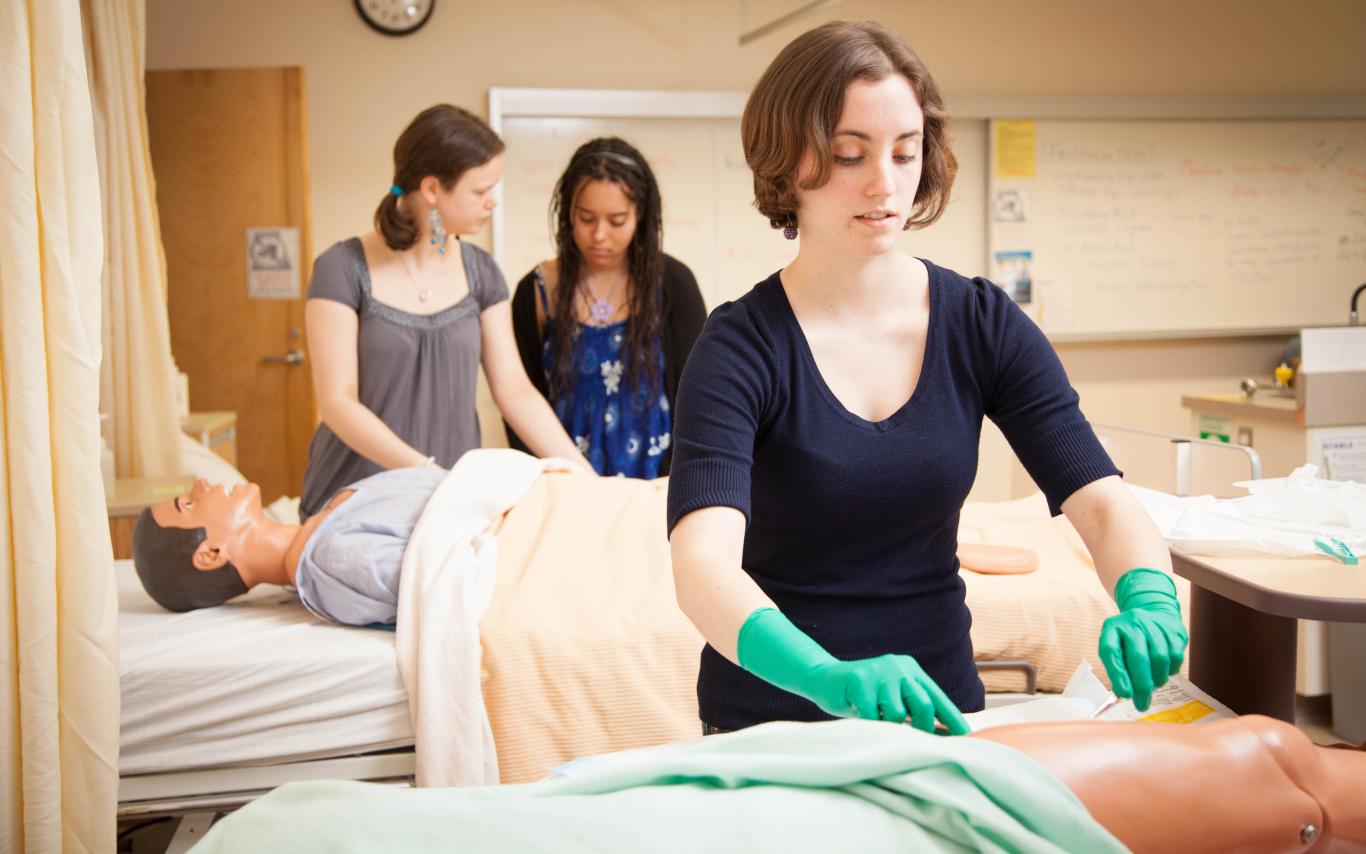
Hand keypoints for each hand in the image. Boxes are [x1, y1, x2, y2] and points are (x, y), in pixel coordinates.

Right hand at [736, 607, 969, 735]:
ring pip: (897, 713)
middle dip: (921, 728)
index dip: (953, 719)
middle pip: (924, 705)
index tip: (968, 739)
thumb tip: (946, 737)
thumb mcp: (890, 701)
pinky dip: (869, 722)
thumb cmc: (860, 696)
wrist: (823, 679)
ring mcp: (879, 671)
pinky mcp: (860, 678)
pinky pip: (873, 714)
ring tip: (873, 717)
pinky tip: (858, 712)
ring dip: (887, 724)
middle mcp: (898, 666)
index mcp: (910, 670)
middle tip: (910, 739)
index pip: (938, 697)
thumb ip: (914, 712)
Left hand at [1099, 569, 1187, 712]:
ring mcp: (1155, 624)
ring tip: (1154, 686)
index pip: (1111, 651)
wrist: (1152, 613)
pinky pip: (1175, 657)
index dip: (1117, 674)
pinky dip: (1171, 671)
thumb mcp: (1117, 648)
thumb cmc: (1129, 640)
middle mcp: (1132, 623)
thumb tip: (1125, 695)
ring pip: (1160, 658)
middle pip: (1138, 657)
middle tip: (1142, 704)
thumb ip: (1118, 669)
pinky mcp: (1174, 631)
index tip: (1124, 695)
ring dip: (1157, 679)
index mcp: (1112, 628)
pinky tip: (1164, 672)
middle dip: (1141, 685)